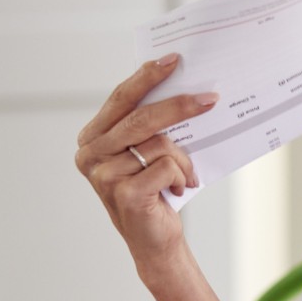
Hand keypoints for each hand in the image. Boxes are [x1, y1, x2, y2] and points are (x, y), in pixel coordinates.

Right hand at [74, 54, 217, 264]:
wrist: (155, 241)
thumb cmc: (154, 191)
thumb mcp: (147, 153)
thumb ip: (150, 126)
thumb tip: (185, 87)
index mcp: (92, 138)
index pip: (121, 98)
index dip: (147, 77)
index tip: (173, 60)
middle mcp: (90, 154)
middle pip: (140, 117)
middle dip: (179, 105)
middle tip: (211, 98)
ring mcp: (104, 176)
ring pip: (158, 144)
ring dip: (183, 159)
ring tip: (186, 175)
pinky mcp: (124, 194)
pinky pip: (165, 168)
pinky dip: (181, 176)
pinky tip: (179, 190)